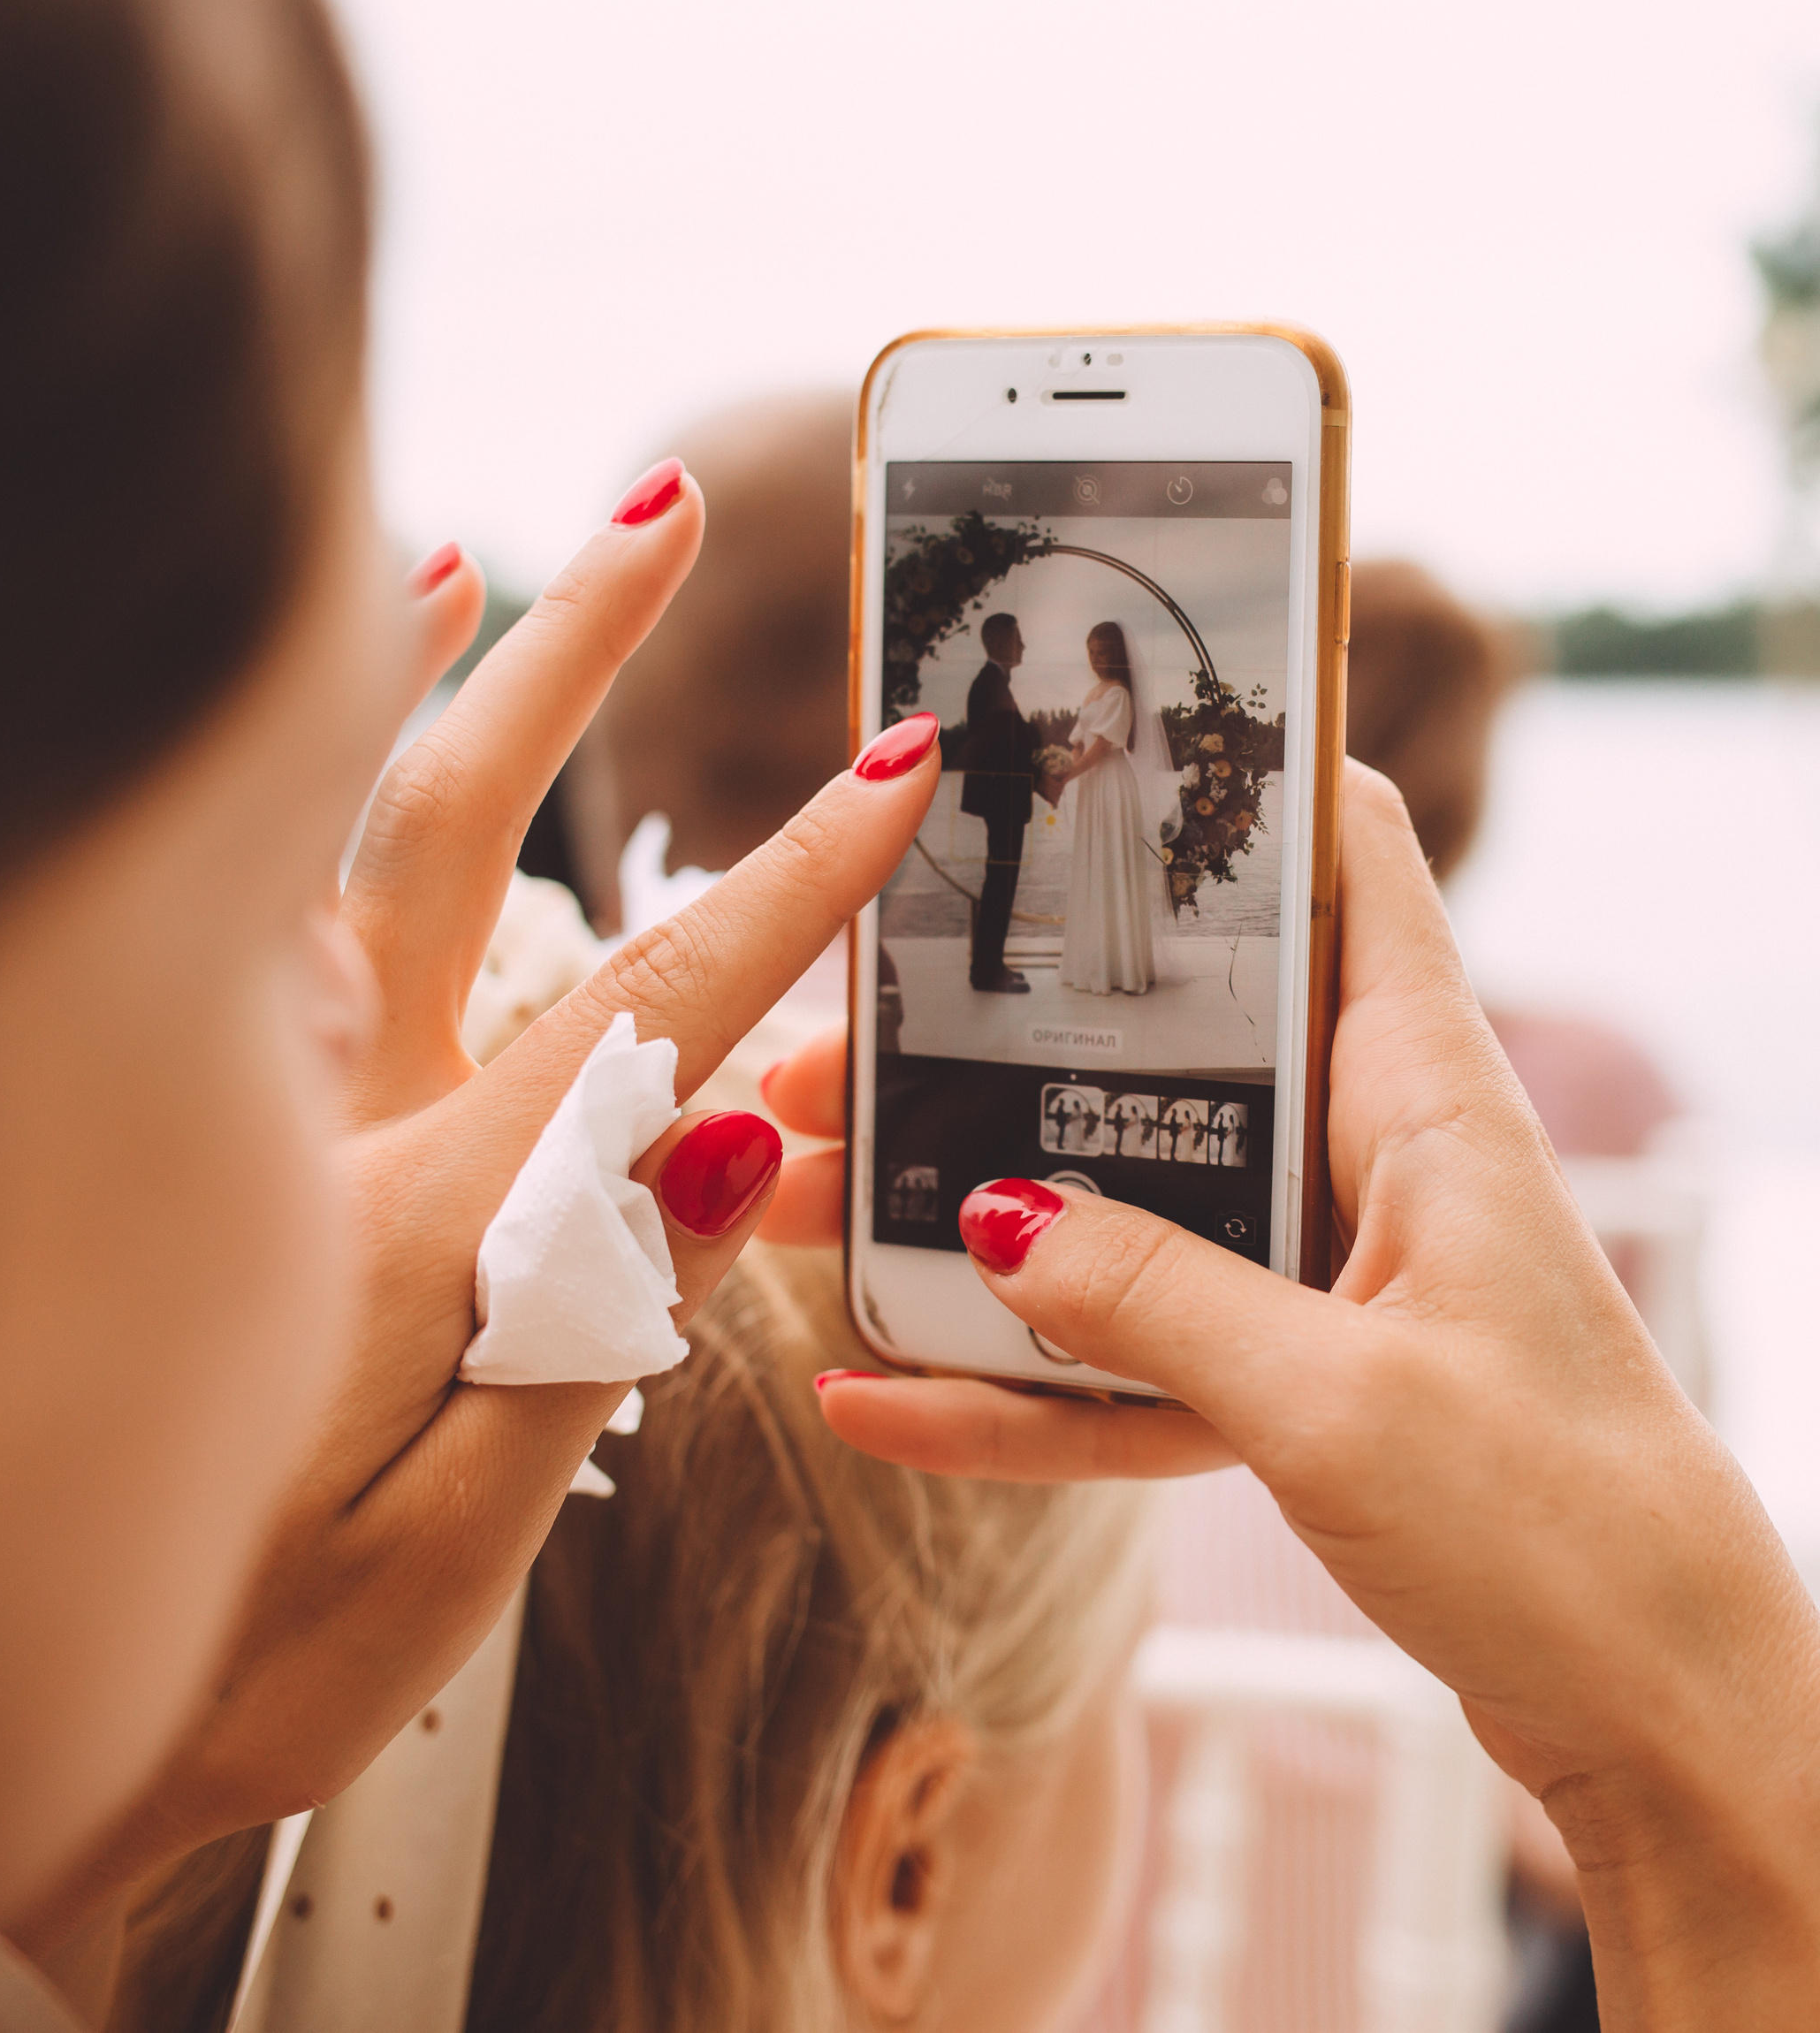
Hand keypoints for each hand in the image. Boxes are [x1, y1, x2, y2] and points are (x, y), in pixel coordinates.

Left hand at [35, 466, 939, 1956]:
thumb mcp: (454, 1545)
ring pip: (327, 840)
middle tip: (673, 512)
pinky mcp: (208, 1125)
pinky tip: (340, 702)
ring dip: (430, 677)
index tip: (895, 766)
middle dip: (576, 662)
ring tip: (519, 539)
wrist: (9, 1717)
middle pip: (452, 832)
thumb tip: (721, 1128)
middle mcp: (314, 1120)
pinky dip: (307, 777)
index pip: (635, 1012)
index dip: (783, 885)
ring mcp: (246, 1109)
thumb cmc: (249, 1653)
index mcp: (412, 1226)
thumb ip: (587, 1325)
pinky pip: (251, 900)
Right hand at [807, 765, 1819, 2022]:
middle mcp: (1363, 1156)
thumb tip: (991, 1216)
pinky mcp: (1281, 1378)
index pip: (1350, 863)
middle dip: (981, 1047)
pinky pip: (1116, 1360)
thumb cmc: (1566, 1530)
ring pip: (1105, 1209)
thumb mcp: (1342, 1404)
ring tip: (792, 1208)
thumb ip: (1158, 1301)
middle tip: (825, 1052)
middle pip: (1152, 1052)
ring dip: (953, 1220)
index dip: (1242, 776)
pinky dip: (1007, 1383)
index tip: (1088, 736)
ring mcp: (1313, 1270)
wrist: (1659, 1716)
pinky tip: (875, 1398)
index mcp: (1422, 1099)